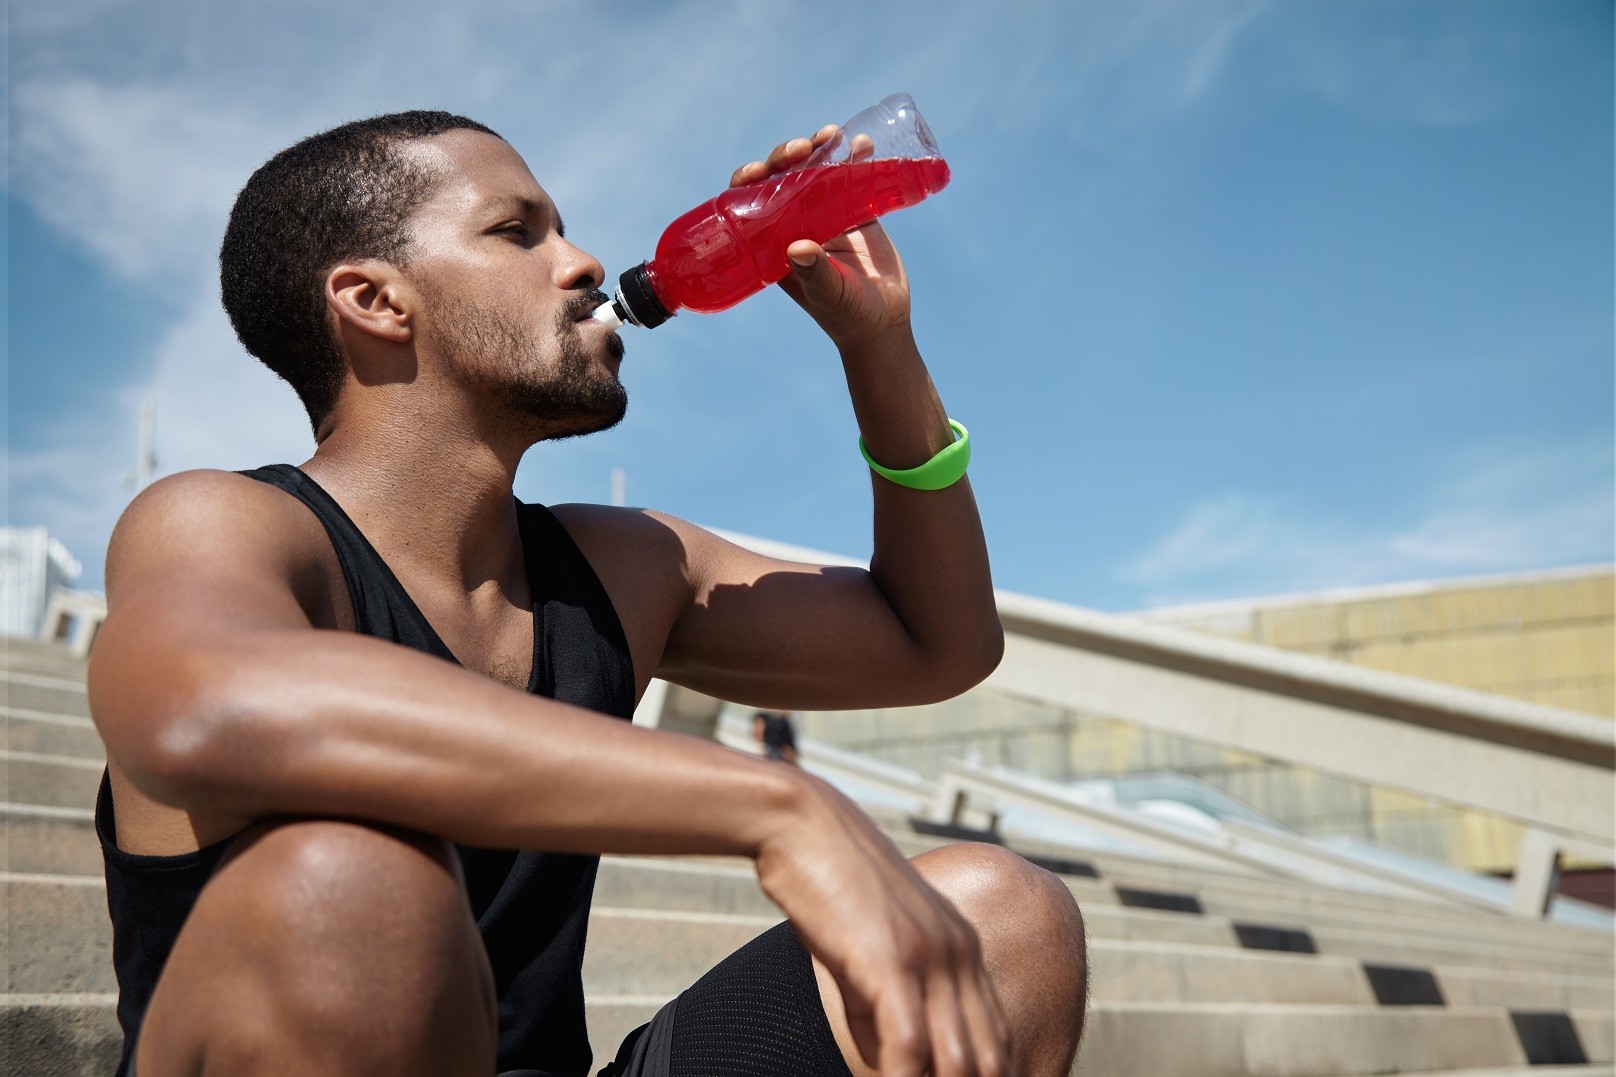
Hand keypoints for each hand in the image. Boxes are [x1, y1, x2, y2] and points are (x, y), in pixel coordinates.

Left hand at [731, 126, 913, 352]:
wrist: (883, 322)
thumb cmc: (847, 315)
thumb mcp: (829, 295)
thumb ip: (814, 273)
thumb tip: (797, 248)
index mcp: (774, 243)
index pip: (750, 203)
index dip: (749, 181)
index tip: (757, 170)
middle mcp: (795, 224)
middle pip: (782, 178)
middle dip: (786, 157)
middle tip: (802, 149)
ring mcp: (826, 215)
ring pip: (815, 171)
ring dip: (819, 148)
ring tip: (831, 135)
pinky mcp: (856, 212)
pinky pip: (853, 177)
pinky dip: (856, 158)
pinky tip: (862, 144)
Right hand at [754, 770, 1012, 1075]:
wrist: (802, 824)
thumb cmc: (826, 884)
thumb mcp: (869, 946)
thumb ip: (885, 1002)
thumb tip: (891, 1061)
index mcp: (961, 947)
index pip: (998, 1037)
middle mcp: (959, 953)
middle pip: (992, 1057)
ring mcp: (931, 955)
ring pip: (961, 1062)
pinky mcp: (892, 959)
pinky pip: (911, 1046)